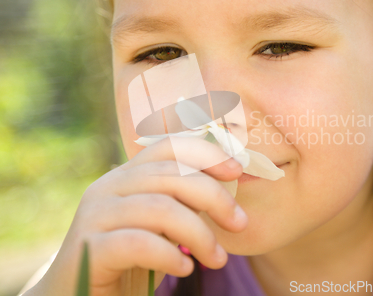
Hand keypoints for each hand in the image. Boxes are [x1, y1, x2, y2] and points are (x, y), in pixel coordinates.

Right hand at [22, 136, 247, 295]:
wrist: (76, 295)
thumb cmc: (127, 260)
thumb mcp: (158, 225)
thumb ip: (180, 203)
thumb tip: (226, 188)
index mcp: (126, 176)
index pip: (169, 147)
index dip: (206, 153)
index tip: (237, 170)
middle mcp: (107, 187)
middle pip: (171, 175)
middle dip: (214, 197)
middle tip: (240, 223)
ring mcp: (95, 216)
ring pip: (160, 208)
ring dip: (199, 234)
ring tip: (218, 259)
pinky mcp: (88, 249)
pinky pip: (137, 242)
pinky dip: (169, 255)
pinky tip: (185, 270)